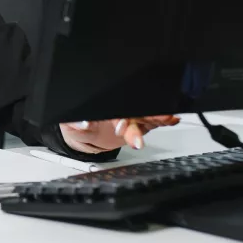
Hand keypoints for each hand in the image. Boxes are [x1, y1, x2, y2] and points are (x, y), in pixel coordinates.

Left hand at [59, 116, 179, 153]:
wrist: (89, 136)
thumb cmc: (78, 126)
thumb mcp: (70, 126)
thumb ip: (75, 124)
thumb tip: (82, 122)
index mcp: (104, 106)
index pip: (115, 108)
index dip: (120, 117)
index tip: (121, 126)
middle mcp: (120, 108)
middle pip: (135, 109)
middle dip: (145, 115)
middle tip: (152, 124)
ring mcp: (132, 115)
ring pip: (147, 114)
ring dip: (158, 116)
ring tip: (169, 118)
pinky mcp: (141, 124)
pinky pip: (154, 122)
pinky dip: (164, 121)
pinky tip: (172, 119)